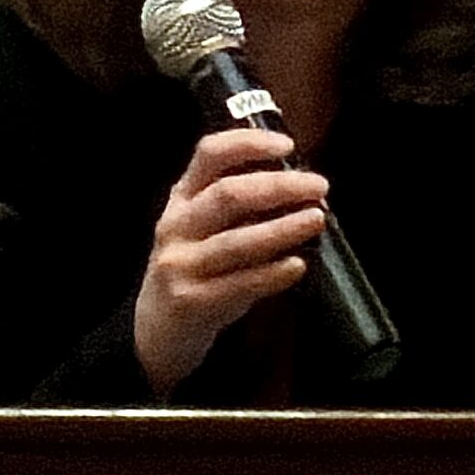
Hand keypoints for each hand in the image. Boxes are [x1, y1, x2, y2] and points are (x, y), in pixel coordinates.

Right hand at [133, 128, 328, 395]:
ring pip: (236, 241)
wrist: (157, 330)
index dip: (248, 144)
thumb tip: (301, 188)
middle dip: (279, 187)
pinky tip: (297, 265)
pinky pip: (239, 284)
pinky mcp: (190, 301)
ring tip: (316, 220)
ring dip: (282, 228)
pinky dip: (272, 274)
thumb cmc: (196, 269)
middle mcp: (176, 225)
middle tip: (318, 187)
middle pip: (227, 195)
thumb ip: (240, 206)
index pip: (209, 154)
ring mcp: (180, 264)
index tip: (288, 145)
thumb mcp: (204, 228)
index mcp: (182, 198)